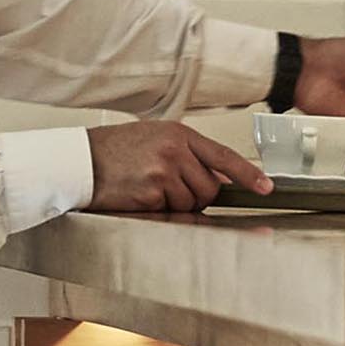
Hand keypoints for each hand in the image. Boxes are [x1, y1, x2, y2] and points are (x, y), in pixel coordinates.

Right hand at [83, 120, 271, 215]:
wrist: (79, 161)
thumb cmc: (113, 152)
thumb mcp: (154, 139)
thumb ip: (186, 155)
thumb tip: (218, 179)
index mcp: (178, 134)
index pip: (222, 155)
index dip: (247, 173)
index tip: (265, 187)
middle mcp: (174, 150)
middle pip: (210, 187)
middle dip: (197, 195)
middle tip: (168, 186)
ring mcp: (164, 171)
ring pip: (193, 202)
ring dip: (176, 203)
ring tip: (149, 188)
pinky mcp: (152, 193)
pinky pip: (172, 211)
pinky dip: (159, 210)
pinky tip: (140, 196)